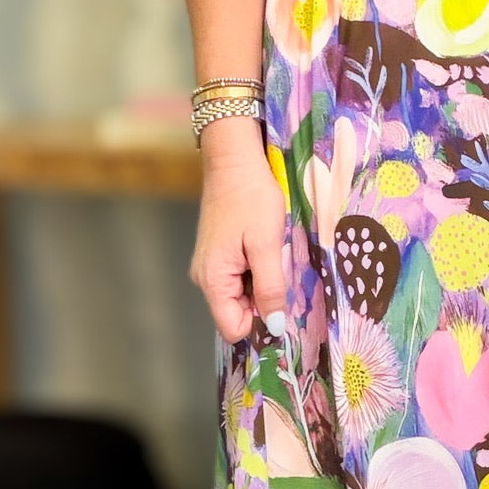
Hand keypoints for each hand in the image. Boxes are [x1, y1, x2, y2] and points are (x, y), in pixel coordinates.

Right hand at [189, 118, 287, 342]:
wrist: (234, 160)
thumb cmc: (251, 198)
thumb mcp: (267, 245)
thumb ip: (270, 288)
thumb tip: (273, 326)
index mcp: (213, 279)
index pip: (232, 328)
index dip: (260, 323)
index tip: (283, 302)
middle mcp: (206, 278)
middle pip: (238, 312)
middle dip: (264, 301)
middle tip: (282, 269)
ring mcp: (210, 265)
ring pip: (241, 294)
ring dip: (263, 283)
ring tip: (275, 254)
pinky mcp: (218, 254)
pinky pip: (240, 277)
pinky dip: (257, 269)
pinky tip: (267, 248)